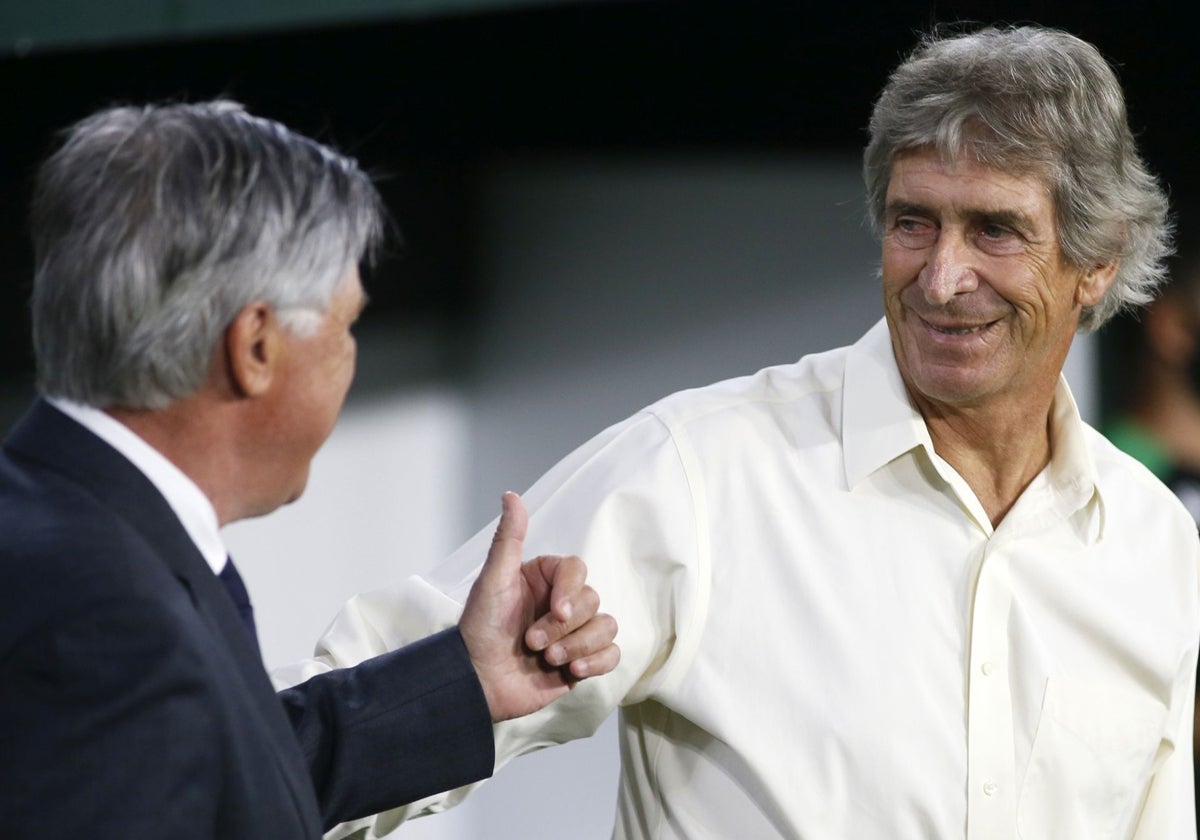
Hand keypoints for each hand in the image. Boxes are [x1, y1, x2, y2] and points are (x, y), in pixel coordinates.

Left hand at [458, 492, 619, 721]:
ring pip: (606, 626)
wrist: (478, 682)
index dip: (570, 590)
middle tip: (532, 642)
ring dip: (579, 645)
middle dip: (563, 627)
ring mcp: (574, 633)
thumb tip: (511, 494)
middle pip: (592, 600)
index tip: (556, 611)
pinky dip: (597, 661)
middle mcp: (562, 603)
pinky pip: (612, 654)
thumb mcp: (493, 580)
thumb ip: (508, 538)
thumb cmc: (480, 629)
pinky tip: (572, 671)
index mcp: (544, 579)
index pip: (577, 570)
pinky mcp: (582, 660)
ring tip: (548, 659)